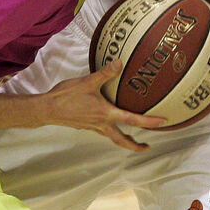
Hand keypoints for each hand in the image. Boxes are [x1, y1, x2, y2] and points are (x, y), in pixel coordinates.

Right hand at [41, 62, 166, 150]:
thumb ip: (105, 73)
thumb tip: (120, 62)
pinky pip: (102, 132)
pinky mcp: (85, 126)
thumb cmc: (66, 96)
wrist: (47, 109)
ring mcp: (93, 127)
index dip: (149, 122)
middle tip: (147, 147)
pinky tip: (109, 124)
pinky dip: (111, 131)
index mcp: (105, 114)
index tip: (162, 123)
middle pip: (122, 140)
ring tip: (133, 139)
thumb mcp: (88, 81)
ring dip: (124, 140)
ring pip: (112, 137)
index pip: (132, 120)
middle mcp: (101, 124)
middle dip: (136, 146)